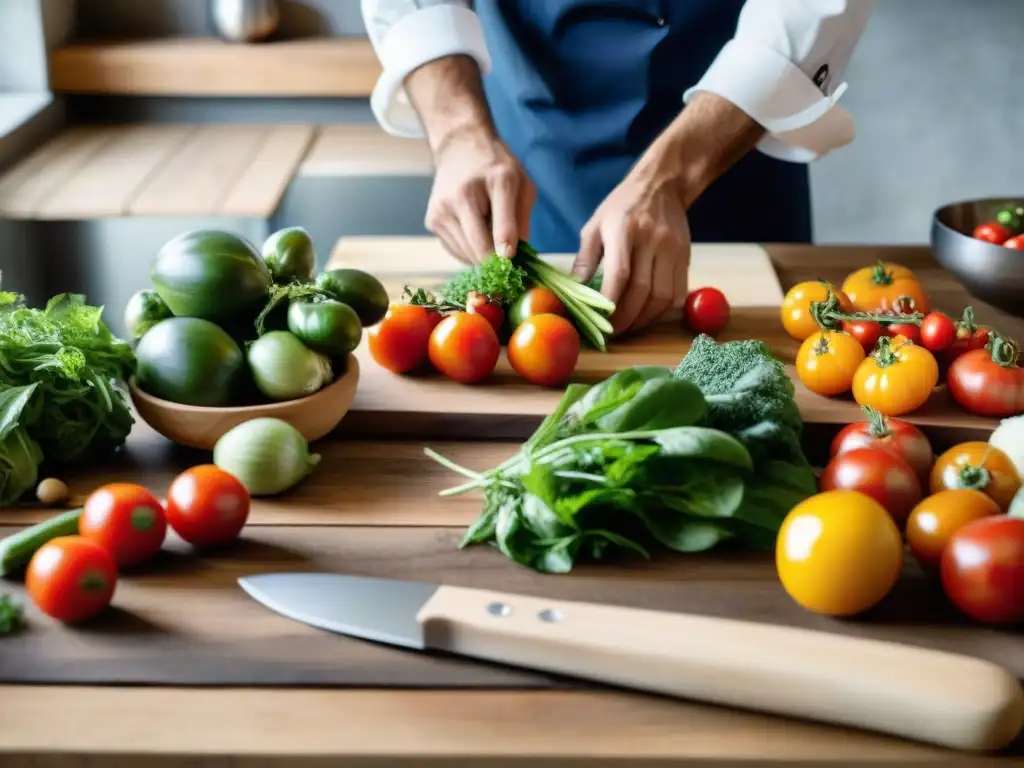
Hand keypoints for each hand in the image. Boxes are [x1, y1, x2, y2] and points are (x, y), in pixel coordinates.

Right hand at [426, 127, 535, 264]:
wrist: (460, 147)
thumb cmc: (497, 169)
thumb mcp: (522, 184)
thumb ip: (522, 218)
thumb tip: (515, 255)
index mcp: (497, 180)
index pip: (502, 220)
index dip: (506, 246)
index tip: (509, 260)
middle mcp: (464, 194)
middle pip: (479, 245)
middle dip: (495, 262)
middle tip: (507, 267)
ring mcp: (443, 209)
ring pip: (466, 254)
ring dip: (482, 257)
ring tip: (490, 240)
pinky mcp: (432, 221)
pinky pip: (455, 251)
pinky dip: (469, 252)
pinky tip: (475, 236)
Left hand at [573, 168, 690, 335]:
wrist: (662, 184)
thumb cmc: (622, 207)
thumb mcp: (595, 226)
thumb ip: (584, 259)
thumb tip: (574, 292)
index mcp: (624, 229)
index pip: (620, 274)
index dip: (610, 303)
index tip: (600, 322)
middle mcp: (652, 239)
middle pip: (642, 291)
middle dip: (626, 318)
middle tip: (612, 333)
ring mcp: (672, 249)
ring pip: (662, 297)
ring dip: (644, 319)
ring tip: (629, 327)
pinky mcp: (685, 256)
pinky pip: (677, 293)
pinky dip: (662, 311)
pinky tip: (647, 314)